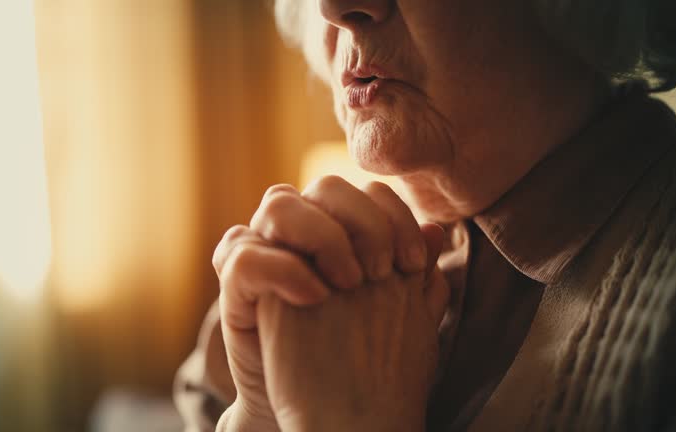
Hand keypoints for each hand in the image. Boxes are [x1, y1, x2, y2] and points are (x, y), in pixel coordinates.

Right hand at [213, 177, 433, 429]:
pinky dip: (279, 267)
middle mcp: (303, 237)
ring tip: (349, 283)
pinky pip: (241, 256)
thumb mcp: (397, 318)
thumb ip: (416, 274)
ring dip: (321, 235)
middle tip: (382, 271)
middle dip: (362, 220)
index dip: (396, 215)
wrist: (325, 418)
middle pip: (325, 186)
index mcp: (342, 234)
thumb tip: (438, 230)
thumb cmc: (363, 363)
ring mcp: (266, 256)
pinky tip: (315, 296)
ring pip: (277, 203)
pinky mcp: (237, 290)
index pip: (367, 191)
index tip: (416, 262)